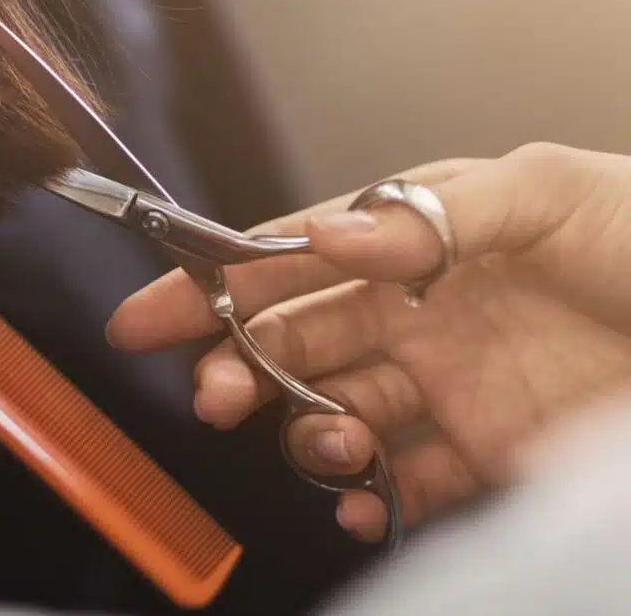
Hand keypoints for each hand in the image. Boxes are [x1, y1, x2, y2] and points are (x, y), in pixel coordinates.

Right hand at [110, 145, 630, 540]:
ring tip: (330, 444)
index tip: (145, 317)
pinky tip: (364, 500)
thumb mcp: (547, 194)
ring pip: (337, 413)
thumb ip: (431, 214)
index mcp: (417, 239)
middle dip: (241, 366)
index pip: (292, 259)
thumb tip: (323, 232)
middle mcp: (418, 312)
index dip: (212, 284)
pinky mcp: (490, 453)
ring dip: (308, 433)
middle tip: (220, 395)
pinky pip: (409, 483)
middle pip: (296, 342)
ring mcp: (449, 385)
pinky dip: (372, 498)